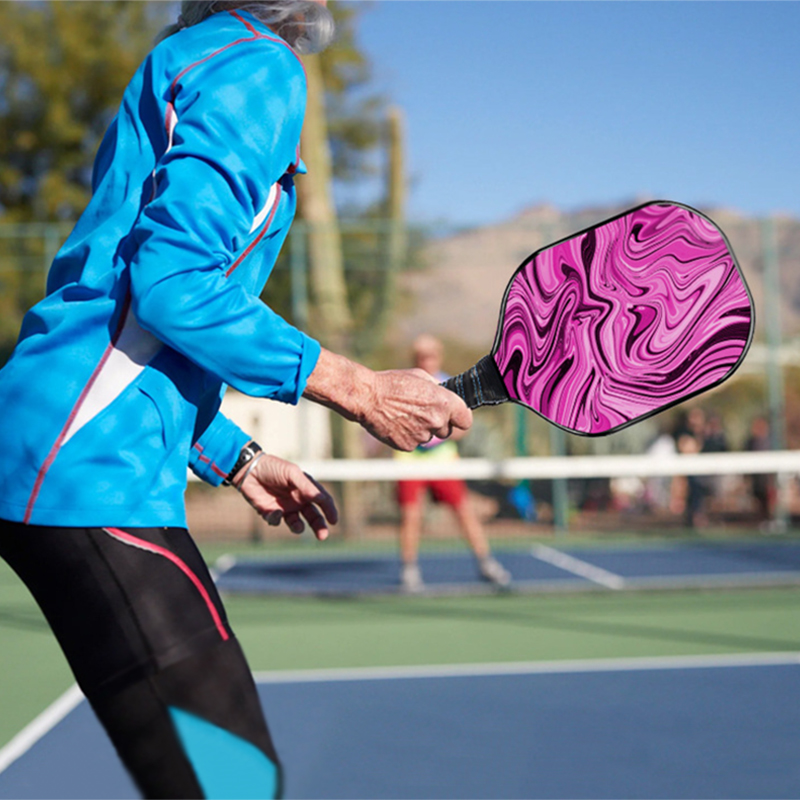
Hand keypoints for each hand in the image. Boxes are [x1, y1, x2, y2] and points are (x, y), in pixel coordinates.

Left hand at [235, 453, 337, 539]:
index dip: (330, 511)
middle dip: (319, 527)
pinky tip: (273, 511)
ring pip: (297, 524)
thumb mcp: (292, 473)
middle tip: (322, 536)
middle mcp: (298, 500)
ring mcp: (285, 508)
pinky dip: (276, 519)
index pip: (322, 501)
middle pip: (313, 517)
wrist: (249, 470)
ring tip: (298, 527)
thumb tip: (321, 499)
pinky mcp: (271, 513)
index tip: (334, 521)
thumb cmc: (273, 468)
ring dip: (299, 527)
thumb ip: (306, 486)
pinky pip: (276, 521)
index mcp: (306, 489)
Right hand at [303, 348, 472, 450]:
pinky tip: (396, 423)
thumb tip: (447, 396)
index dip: (460, 418)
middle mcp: (436, 421)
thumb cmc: (393, 383)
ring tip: (403, 414)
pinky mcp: (408, 446)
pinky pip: (413, 443)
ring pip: (429, 437)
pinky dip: (407, 436)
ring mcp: (422, 436)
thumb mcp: (421, 377)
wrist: (367, 397)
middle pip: (447, 431)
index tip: (455, 416)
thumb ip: (438, 390)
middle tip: (421, 412)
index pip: (466, 420)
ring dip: (421, 429)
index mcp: (444, 402)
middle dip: (438, 424)